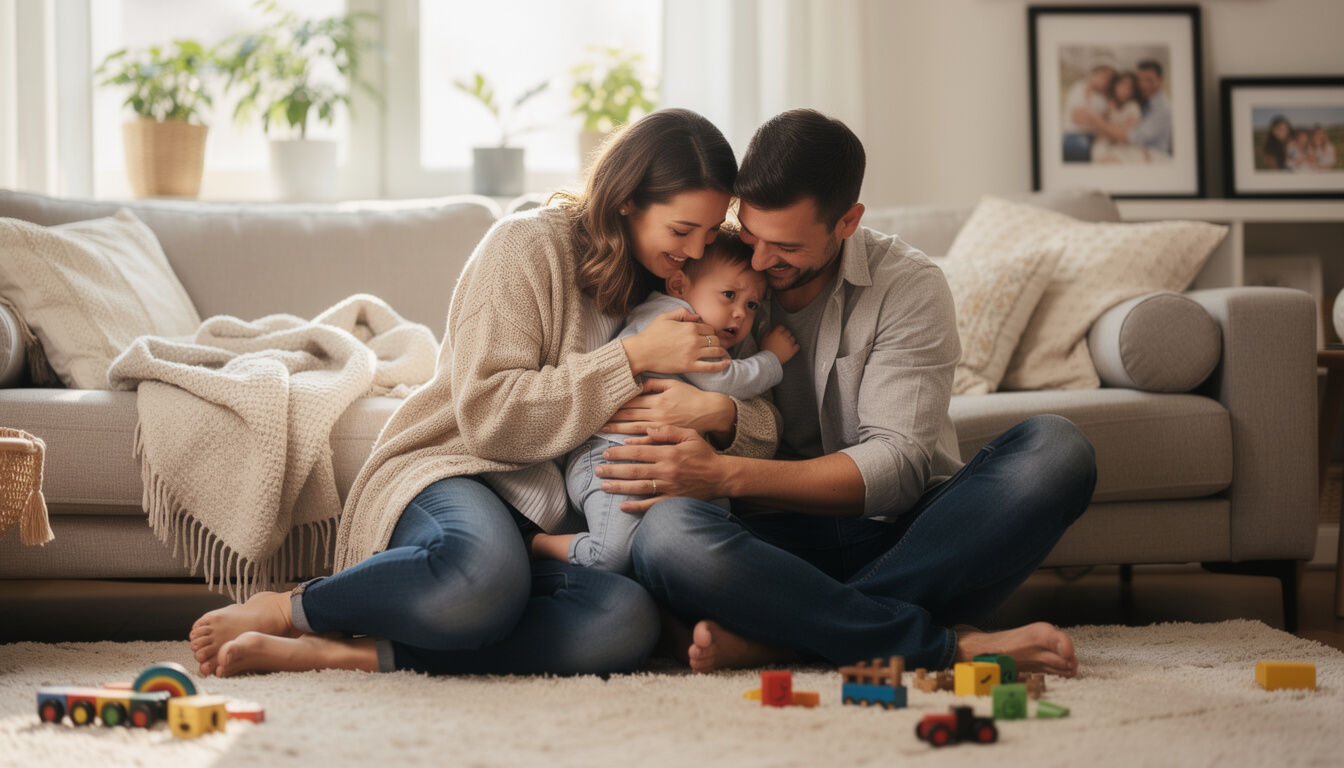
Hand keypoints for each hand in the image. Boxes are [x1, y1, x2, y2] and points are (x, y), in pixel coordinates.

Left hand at [596, 425, 725, 513]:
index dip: (620, 452)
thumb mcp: (689, 435)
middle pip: (634, 470)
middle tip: (597, 469)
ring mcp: (669, 487)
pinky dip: (636, 506)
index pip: (638, 451)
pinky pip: (652, 505)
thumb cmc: (704, 454)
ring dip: (619, 487)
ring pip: (639, 487)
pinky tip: (622, 507)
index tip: (606, 452)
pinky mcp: (673, 500)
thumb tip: (647, 428)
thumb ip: (668, 430)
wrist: (721, 476)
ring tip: (603, 486)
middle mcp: (667, 470)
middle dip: (613, 470)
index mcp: (669, 453)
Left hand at [601, 378, 734, 436]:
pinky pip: (650, 444)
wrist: (712, 413)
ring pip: (635, 432)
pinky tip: (625, 446)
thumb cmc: (693, 397)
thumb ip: (654, 384)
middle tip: (595, 423)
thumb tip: (636, 382)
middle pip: (630, 418)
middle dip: (612, 421)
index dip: (615, 406)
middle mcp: (658, 416)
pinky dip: (637, 445)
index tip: (602, 408)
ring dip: (618, 434)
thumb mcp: (675, 384)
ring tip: (604, 436)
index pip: (631, 403)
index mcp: (658, 401)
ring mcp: (663, 429)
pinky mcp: (669, 439)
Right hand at [621, 308, 729, 375]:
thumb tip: (697, 316)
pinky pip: (711, 366)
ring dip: (722, 352)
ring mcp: (693, 353)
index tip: (709, 336)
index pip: (709, 328)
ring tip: (724, 354)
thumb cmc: (651, 334)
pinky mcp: (690, 366)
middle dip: (717, 341)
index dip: (711, 332)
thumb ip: (682, 313)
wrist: (641, 352)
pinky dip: (721, 365)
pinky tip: (726, 363)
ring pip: (716, 351)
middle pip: (715, 339)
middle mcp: (694, 339)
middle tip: (717, 345)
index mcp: (689, 327)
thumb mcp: (665, 317)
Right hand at [760, 325, 799, 364]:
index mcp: (777, 333)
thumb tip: (771, 330)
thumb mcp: (764, 339)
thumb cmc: (766, 350)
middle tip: (783, 338)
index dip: (780, 329)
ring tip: (787, 343)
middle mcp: (784, 337)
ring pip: (793, 338)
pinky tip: (793, 347)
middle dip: (785, 334)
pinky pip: (797, 346)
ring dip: (790, 340)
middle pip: (788, 332)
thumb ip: (768, 333)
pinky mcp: (792, 350)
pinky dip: (795, 346)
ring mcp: (789, 343)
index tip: (780, 331)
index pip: (781, 327)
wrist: (769, 359)